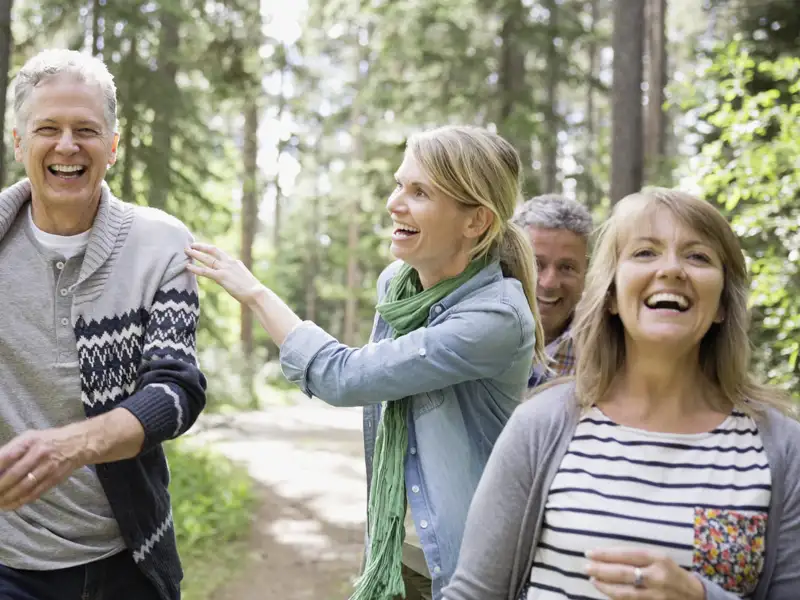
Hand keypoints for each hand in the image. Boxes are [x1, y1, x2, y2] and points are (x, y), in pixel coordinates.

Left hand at [0, 427, 86, 509]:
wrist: (77, 444)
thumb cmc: (46, 441)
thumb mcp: (28, 438)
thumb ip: (11, 450)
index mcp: (29, 440)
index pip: (6, 456)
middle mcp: (39, 453)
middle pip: (14, 474)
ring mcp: (48, 467)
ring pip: (24, 487)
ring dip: (7, 498)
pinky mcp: (54, 479)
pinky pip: (35, 493)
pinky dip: (20, 501)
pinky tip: (9, 505)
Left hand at [185, 243, 264, 305]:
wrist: (256, 293)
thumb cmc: (252, 289)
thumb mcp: (243, 278)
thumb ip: (236, 275)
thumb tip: (232, 277)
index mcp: (235, 262)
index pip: (220, 253)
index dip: (210, 249)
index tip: (202, 247)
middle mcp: (229, 262)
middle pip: (212, 250)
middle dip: (201, 247)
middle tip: (191, 245)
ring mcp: (225, 269)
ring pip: (207, 259)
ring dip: (195, 254)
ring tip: (186, 251)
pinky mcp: (221, 277)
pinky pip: (205, 271)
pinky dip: (195, 268)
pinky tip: (187, 267)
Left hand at [585, 548, 705, 599]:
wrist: (695, 595)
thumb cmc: (671, 572)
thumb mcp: (658, 558)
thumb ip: (637, 557)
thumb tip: (606, 556)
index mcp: (658, 558)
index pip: (627, 554)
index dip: (606, 554)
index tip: (590, 553)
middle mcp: (657, 577)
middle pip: (623, 573)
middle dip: (601, 570)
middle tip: (586, 566)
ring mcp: (656, 595)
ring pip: (625, 593)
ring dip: (605, 587)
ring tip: (593, 580)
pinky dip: (616, 598)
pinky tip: (606, 592)